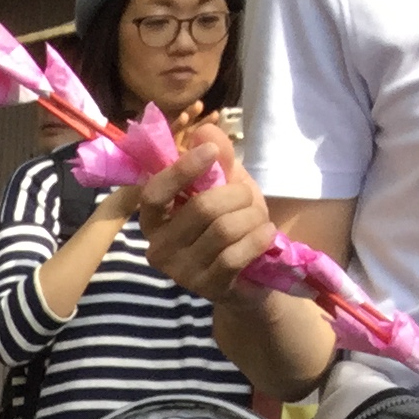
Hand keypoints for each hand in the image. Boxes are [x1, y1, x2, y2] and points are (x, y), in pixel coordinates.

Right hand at [138, 119, 272, 305]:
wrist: (249, 272)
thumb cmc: (231, 222)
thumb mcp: (227, 184)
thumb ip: (217, 157)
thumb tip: (205, 130)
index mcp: (154, 219)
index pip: (154, 194)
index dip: (181, 170)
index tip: (210, 153)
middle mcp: (158, 248)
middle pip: (202, 207)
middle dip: (238, 195)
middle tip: (249, 199)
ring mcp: (180, 271)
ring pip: (224, 229)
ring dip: (252, 216)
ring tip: (258, 219)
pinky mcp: (206, 287)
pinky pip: (237, 254)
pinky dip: (259, 238)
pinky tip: (264, 235)